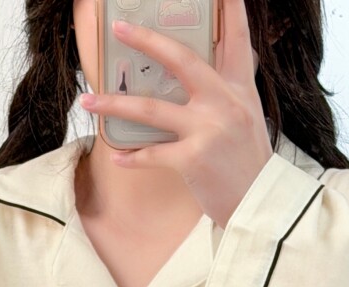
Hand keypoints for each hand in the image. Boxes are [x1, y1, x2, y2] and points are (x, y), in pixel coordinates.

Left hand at [80, 0, 273, 228]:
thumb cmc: (248, 163)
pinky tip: (117, 156)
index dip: (229, 8)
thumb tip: (200, 73)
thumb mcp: (248, 118)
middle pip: (181, 60)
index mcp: (240, 88)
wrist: (260, 206)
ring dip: (115, 104)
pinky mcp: (193, 160)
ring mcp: (208, 130)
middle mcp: (224, 103)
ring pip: (152, 109)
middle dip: (146, 41)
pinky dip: (132, 157)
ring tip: (88, 101)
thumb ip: (226, 92)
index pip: (236, 37)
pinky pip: (152, 154)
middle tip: (119, 28)